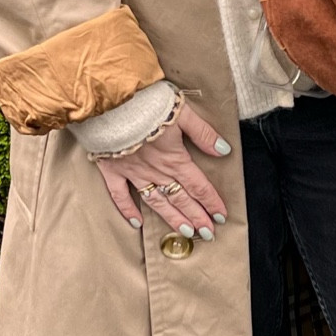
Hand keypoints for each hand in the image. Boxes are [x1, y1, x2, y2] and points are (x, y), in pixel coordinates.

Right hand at [96, 100, 231, 238]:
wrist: (111, 102)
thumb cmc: (147, 104)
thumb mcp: (182, 113)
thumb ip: (203, 133)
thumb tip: (223, 150)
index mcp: (174, 158)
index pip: (198, 185)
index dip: (211, 201)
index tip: (221, 217)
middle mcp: (156, 170)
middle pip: (180, 198)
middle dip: (196, 216)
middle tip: (208, 233)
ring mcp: (133, 173)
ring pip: (156, 201)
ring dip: (172, 217)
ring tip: (185, 232)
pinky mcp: (113, 170)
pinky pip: (120, 195)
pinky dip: (127, 210)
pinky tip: (137, 223)